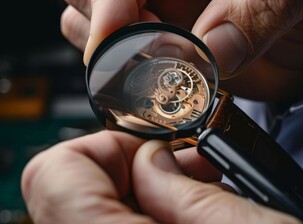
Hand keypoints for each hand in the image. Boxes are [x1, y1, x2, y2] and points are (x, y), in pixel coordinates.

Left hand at [21, 131, 300, 223]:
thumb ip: (179, 186)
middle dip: (129, 168)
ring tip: (190, 193)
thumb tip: (151, 158)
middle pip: (68, 190)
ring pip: (91, 208)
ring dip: (141, 190)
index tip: (150, 150)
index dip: (104, 147)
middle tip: (178, 169)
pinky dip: (145, 213)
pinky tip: (185, 214)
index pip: (53, 173)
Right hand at [60, 0, 302, 101]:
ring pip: (100, 35)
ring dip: (116, 61)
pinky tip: (165, 89)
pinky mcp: (170, 58)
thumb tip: (214, 49)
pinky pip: (131, 70)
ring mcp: (162, 22)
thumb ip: (259, 11)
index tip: (120, 29)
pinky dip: (135, 85)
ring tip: (163, 72)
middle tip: (149, 54)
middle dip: (105, 30)